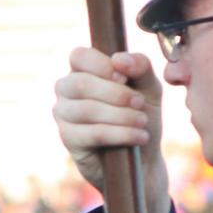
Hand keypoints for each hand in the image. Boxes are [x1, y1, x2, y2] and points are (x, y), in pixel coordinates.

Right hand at [52, 46, 171, 212]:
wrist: (143, 157)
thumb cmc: (141, 115)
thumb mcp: (149, 87)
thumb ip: (140, 66)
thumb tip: (119, 59)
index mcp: (83, 70)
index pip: (79, 56)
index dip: (102, 65)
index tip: (125, 78)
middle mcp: (67, 90)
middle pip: (80, 83)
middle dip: (115, 93)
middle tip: (140, 103)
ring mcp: (64, 115)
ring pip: (86, 110)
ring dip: (120, 116)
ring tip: (142, 122)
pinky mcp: (69, 140)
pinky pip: (92, 133)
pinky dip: (120, 134)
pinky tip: (139, 137)